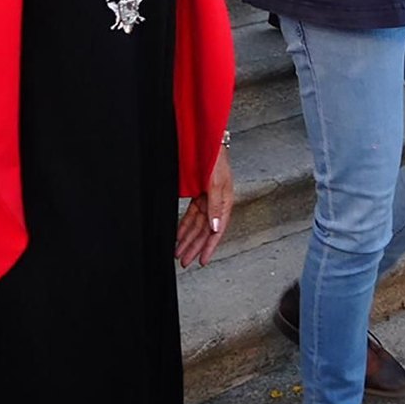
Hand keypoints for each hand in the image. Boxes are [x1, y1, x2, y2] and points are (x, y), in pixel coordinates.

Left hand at [175, 148, 233, 267]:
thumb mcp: (217, 183)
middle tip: (184, 261)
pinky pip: (190, 215)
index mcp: (225, 203)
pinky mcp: (198, 195)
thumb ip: (216, 206)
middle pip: (204, 231)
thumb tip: (215, 227)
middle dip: (194, 247)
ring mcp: (207, 200)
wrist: (207, 141)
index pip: (216, 230)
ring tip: (179, 253)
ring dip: (187, 239)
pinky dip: (184, 226)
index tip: (202, 261)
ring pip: (196, 225)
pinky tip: (179, 235)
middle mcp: (216, 204)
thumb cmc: (216, 159)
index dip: (209, 247)